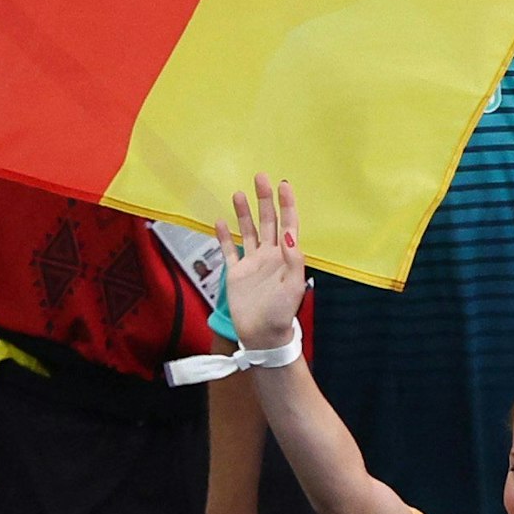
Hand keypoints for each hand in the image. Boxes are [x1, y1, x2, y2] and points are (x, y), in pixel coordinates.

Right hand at [216, 173, 306, 349]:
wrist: (263, 336)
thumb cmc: (282, 314)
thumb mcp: (293, 286)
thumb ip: (293, 259)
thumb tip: (288, 232)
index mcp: (286, 257)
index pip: (288, 225)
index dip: (287, 205)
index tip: (283, 185)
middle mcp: (270, 256)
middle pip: (267, 222)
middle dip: (264, 200)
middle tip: (260, 177)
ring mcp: (252, 263)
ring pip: (248, 231)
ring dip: (245, 213)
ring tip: (239, 193)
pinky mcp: (236, 273)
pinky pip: (229, 250)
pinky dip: (224, 236)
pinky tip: (220, 221)